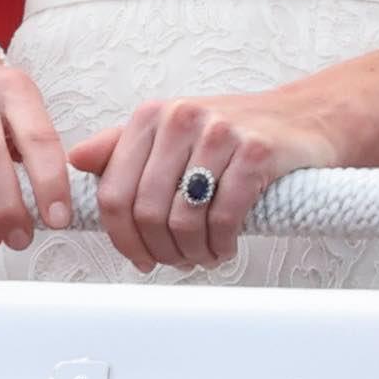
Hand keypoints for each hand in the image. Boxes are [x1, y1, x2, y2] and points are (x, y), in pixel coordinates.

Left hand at [67, 89, 339, 271]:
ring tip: (202, 256)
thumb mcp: (172, 131)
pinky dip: (221, 245)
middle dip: (159, 250)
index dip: (121, 237)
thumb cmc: (234, 130)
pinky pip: (224, 217)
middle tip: (176, 262)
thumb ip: (122, 146)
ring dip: (191, 252)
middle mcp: (180, 118)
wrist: (304, 118)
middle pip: (145, 211)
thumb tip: (75, 162)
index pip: (113, 191)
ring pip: (183, 218)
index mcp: (151, 116)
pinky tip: (225, 247)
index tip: (138, 257)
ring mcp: (219, 133)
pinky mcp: (256, 152)